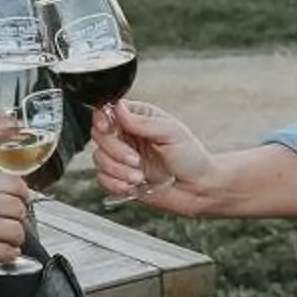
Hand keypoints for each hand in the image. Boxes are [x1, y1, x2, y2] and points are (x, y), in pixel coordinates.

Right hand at [0, 170, 29, 274]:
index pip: (16, 184)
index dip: (22, 195)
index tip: (21, 201)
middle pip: (20, 208)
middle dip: (17, 217)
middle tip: (11, 223)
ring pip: (18, 231)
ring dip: (15, 237)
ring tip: (7, 240)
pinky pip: (9, 252)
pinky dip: (9, 254)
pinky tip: (3, 252)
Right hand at [89, 98, 216, 211]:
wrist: (198, 189)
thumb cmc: (191, 158)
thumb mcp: (170, 132)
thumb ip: (143, 121)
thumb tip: (119, 108)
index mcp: (138, 118)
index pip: (107, 112)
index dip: (102, 119)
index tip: (108, 128)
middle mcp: (128, 136)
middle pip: (99, 136)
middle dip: (116, 151)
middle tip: (136, 160)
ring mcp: (122, 158)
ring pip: (99, 159)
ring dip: (118, 171)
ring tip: (139, 176)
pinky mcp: (121, 178)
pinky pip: (103, 179)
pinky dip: (116, 184)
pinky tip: (132, 186)